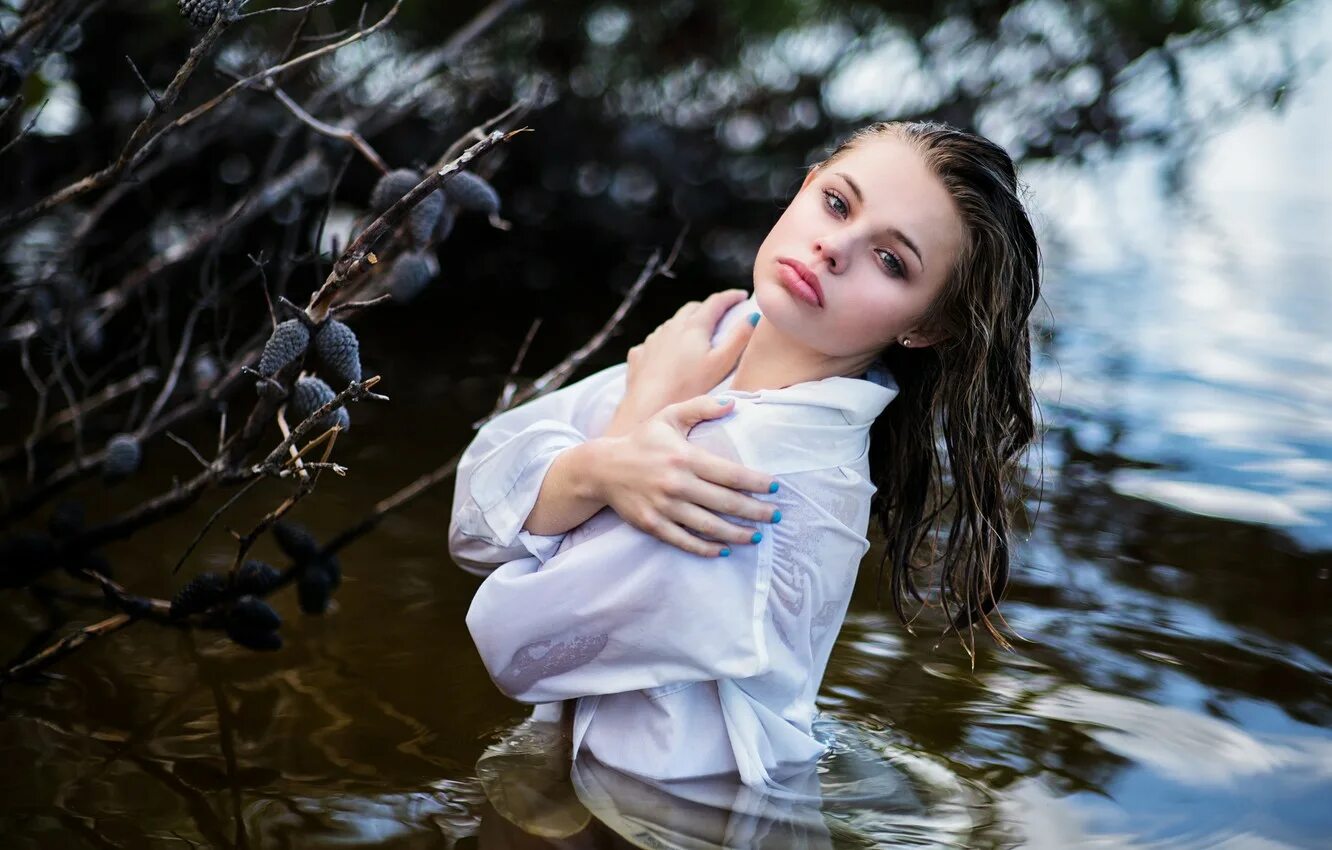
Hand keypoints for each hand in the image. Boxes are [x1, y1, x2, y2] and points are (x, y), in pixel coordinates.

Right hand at [589, 395, 779, 556]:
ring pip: (709, 526)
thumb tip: (734, 403)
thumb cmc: (643, 441)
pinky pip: (684, 541)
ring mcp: (664, 507)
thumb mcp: (670, 417)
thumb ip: (702, 408)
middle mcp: (676, 484)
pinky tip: (724, 550)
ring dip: (737, 534)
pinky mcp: (652, 524)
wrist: (602, 468)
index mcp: (684, 457)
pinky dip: (706, 548)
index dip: (756, 482)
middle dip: (755, 511)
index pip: (729, 474)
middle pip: (725, 502)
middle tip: (775, 516)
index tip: (776, 488)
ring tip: (757, 536)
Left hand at [608, 289, 756, 435]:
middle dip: (708, 308)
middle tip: (721, 316)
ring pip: (672, 323)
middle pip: (692, 309)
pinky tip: (669, 353)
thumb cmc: (688, 388)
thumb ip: (739, 338)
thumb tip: (753, 316)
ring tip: (696, 336)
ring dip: (686, 323)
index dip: (731, 297)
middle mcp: (671, 327)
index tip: (741, 296)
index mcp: (694, 327)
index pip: (715, 302)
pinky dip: (666, 341)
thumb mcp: (721, 363)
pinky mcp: (640, 354)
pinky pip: (655, 341)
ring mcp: (653, 340)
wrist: (647, 408)